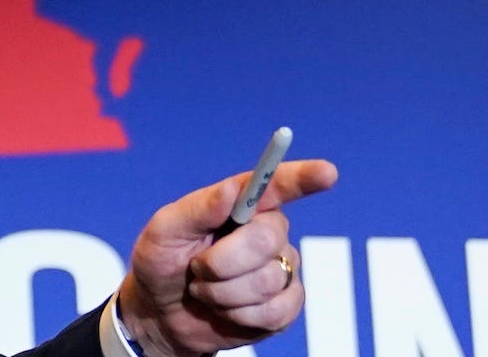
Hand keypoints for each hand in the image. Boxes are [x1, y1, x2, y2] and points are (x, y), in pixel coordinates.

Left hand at [117, 160, 337, 356]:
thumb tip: (232, 188)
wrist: (160, 314)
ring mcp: (281, 267)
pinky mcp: (286, 305)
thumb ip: (198, 209)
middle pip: (266, 239)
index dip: (304, 177)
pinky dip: (240, 316)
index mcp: (242, 204)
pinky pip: (276, 312)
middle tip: (197, 268)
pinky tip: (226, 310)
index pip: (278, 185)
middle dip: (222, 262)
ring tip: (206, 289)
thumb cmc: (161, 263)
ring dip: (223, 293)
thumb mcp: (164, 232)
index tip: (326, 172)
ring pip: (267, 280)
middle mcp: (268, 231)